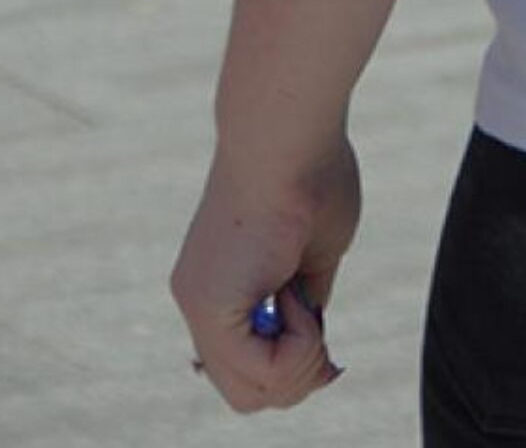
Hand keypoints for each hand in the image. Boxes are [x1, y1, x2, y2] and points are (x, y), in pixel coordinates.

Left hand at [172, 136, 359, 410]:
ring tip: (306, 302)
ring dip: (299, 363)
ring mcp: (199, 305)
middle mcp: (201, 299)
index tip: (326, 343)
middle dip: (298, 376)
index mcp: (223, 284)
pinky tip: (296, 295)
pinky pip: (257, 373)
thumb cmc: (312, 171)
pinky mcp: (208, 306)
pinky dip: (296, 347)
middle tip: (321, 331)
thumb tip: (311, 337)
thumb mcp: (316, 251)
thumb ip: (305, 296)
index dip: (293, 368)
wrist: (287, 131)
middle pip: (248, 392)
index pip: (248, 364)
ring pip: (251, 393)